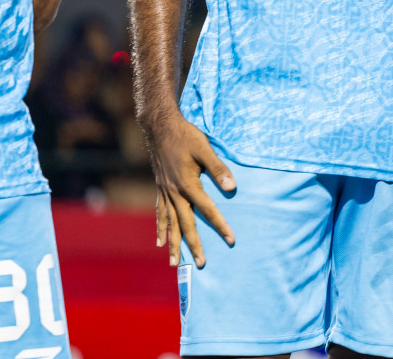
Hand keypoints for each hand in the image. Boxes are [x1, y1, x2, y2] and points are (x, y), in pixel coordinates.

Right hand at [146, 116, 235, 268]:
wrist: (160, 127)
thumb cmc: (186, 136)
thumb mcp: (205, 149)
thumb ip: (218, 169)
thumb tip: (233, 188)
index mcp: (188, 184)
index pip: (207, 210)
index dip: (220, 225)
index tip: (230, 239)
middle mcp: (174, 193)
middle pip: (185, 224)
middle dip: (194, 245)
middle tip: (201, 264)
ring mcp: (165, 192)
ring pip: (170, 224)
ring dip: (173, 243)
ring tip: (174, 263)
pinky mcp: (160, 189)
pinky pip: (160, 214)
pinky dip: (161, 228)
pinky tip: (160, 241)